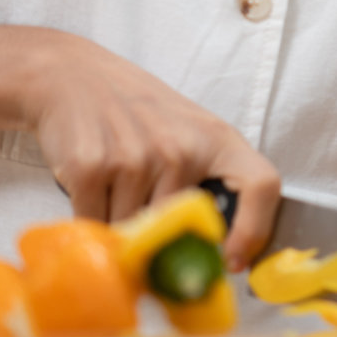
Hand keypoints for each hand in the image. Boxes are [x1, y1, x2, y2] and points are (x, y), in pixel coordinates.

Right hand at [22, 30, 280, 271]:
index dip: (255, 229)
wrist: (74, 76)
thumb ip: (205, 180)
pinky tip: (90, 187)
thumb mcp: (189, 134)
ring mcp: (137, 157)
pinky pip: (94, 223)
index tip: (234, 260)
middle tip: (143, 227)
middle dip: (158, 241)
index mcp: (218, 140)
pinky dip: (89, 218)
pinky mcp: (92, 167)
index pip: (262, 185)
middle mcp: (182, 149)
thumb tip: (211, 252)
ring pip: (133, 231)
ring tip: (114, 188)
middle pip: (179, 229)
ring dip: (119, 227)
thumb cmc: (139, 113)